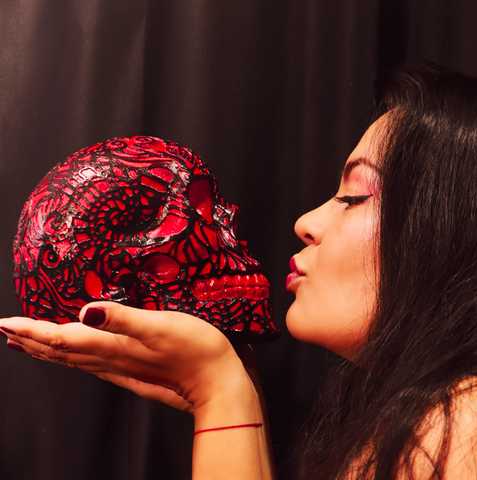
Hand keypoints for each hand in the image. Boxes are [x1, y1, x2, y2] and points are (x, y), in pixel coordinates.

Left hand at [0, 302, 255, 413]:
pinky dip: (73, 358)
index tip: (4, 321)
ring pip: (73, 360)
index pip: (60, 339)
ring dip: (47, 350)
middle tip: (7, 329)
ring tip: (29, 342)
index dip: (31, 330)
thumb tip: (86, 311)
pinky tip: (77, 356)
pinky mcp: (135, 372)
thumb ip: (124, 318)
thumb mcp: (162, 326)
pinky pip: (92, 365)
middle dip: (30, 340)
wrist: (218, 383)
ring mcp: (122, 368)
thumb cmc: (196, 351)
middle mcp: (111, 360)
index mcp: (112, 347)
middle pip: (60, 352)